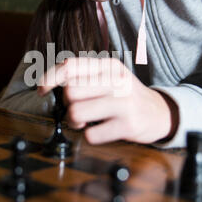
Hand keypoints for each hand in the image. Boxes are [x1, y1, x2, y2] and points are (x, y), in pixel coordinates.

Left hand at [37, 57, 178, 144]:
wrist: (160, 112)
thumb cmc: (126, 95)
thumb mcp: (110, 76)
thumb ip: (84, 75)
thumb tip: (50, 82)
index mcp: (109, 65)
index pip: (70, 66)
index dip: (49, 78)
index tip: (41, 90)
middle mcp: (117, 80)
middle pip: (70, 92)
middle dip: (68, 105)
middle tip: (78, 110)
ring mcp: (123, 102)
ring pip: (76, 113)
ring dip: (75, 122)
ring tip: (86, 122)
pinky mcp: (128, 124)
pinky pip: (91, 135)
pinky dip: (90, 136)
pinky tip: (101, 130)